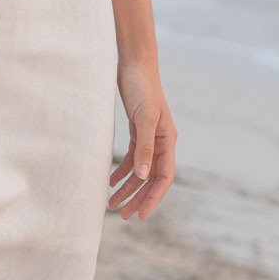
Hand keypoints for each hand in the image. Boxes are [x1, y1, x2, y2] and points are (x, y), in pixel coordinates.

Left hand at [108, 59, 176, 219]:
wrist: (134, 64)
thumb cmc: (142, 88)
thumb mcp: (144, 118)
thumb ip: (144, 147)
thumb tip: (143, 176)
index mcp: (167, 140)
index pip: (164, 177)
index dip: (153, 197)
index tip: (140, 215)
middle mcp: (161, 141)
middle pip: (151, 178)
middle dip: (138, 197)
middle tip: (122, 216)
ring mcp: (149, 136)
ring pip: (140, 170)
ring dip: (127, 187)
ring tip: (112, 203)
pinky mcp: (137, 130)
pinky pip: (132, 158)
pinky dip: (122, 171)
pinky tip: (111, 181)